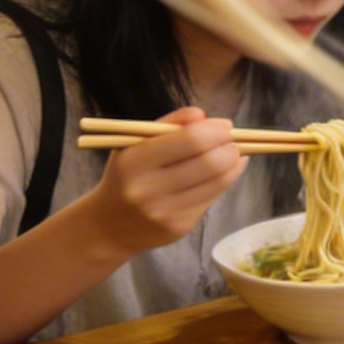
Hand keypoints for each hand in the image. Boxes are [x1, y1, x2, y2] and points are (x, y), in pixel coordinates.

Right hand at [78, 109, 245, 256]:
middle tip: (234, 141)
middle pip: (210, 164)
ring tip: (234, 154)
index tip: (225, 125)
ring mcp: (165, 212)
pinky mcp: (178, 228)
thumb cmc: (126, 175)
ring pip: (217, 183)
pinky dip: (223, 182)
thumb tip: (203, 116)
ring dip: (234, 164)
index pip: (190, 141)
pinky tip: (222, 173)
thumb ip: (168, 124)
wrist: (108, 226)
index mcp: (134, 162)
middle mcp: (147, 190)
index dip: (215, 131)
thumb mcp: (135, 143)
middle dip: (231, 148)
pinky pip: (211, 199)